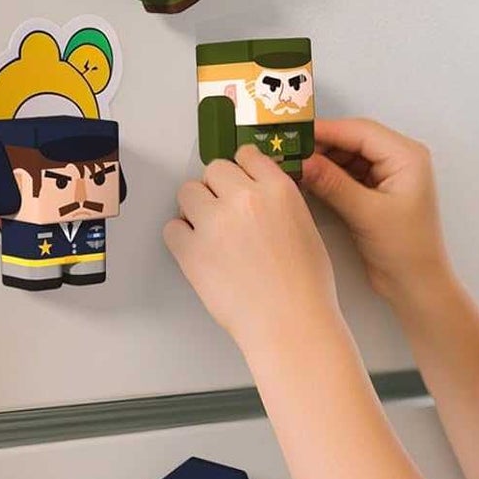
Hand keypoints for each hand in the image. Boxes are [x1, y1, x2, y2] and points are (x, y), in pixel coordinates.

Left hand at [164, 146, 338, 346]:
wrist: (291, 323)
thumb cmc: (306, 287)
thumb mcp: (306, 228)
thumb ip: (279, 203)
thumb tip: (257, 196)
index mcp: (278, 190)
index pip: (247, 155)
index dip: (241, 170)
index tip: (238, 180)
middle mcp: (245, 198)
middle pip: (214, 170)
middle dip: (217, 188)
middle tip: (224, 211)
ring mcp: (215, 222)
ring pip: (188, 191)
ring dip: (196, 208)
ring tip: (210, 232)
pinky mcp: (191, 250)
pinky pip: (172, 228)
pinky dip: (181, 238)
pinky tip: (199, 252)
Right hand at [301, 118, 451, 304]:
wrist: (416, 285)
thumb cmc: (405, 250)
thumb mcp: (366, 213)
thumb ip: (333, 183)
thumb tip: (303, 160)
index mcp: (407, 157)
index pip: (360, 131)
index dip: (326, 131)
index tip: (295, 135)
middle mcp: (400, 159)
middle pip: (353, 140)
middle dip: (322, 146)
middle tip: (289, 151)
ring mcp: (389, 175)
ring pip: (348, 156)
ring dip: (323, 161)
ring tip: (294, 166)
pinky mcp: (377, 191)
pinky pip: (349, 173)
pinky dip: (329, 176)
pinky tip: (308, 180)